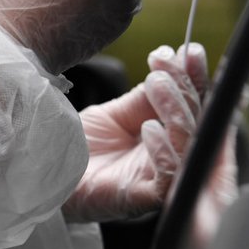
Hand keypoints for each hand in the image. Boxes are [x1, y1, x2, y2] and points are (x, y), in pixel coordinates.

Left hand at [63, 44, 208, 221]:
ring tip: (155, 83)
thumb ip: (145, 97)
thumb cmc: (81, 150)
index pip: (197, 106)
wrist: (49, 177)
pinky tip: (148, 128)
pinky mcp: (142, 197)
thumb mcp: (116, 113)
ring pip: (189, 144)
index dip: (197, 79)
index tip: (190, 51)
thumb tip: (173, 62)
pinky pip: (169, 175)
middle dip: (186, 86)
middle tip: (163, 62)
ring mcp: (158, 178)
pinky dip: (165, 149)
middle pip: (200, 122)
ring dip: (176, 108)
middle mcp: (170, 157)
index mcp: (168, 137)